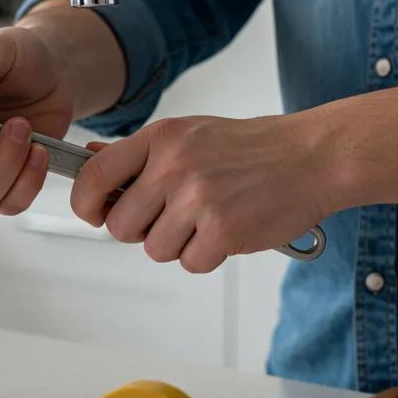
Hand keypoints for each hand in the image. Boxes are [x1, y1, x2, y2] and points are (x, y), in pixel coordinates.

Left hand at [71, 113, 329, 272]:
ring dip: (176, 245)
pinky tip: (224, 232)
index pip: (93, 176)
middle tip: (169, 219)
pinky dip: (205, 256)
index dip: (85, 203)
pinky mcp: (223, 230)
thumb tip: (87, 160)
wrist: (312, 156)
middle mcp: (174, 166)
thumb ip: (136, 153)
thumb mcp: (186, 134)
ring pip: (153, 250)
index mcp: (160, 138)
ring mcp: (199, 198)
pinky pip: (190, 263)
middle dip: (140, 231)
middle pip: (119, 225)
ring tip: (204, 221)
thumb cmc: (248, 148)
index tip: (95, 213)